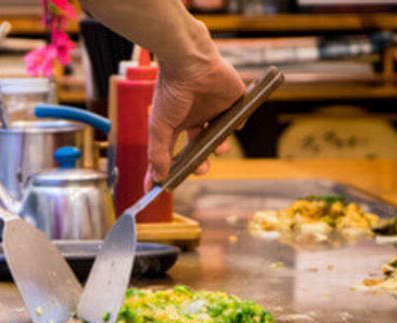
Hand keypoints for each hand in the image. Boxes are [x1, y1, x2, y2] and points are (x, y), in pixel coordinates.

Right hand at [146, 56, 243, 187]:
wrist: (189, 63)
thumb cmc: (171, 90)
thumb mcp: (159, 126)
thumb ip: (158, 153)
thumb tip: (157, 179)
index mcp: (178, 123)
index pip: (176, 151)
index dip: (173, 167)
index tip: (168, 185)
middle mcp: (196, 117)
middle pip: (201, 147)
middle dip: (201, 162)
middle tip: (201, 168)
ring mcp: (215, 109)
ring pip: (221, 136)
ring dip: (220, 147)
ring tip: (219, 149)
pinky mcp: (233, 100)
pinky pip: (239, 118)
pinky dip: (237, 125)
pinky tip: (231, 126)